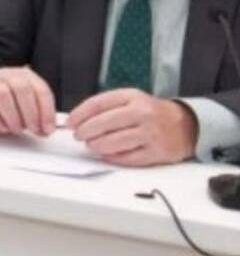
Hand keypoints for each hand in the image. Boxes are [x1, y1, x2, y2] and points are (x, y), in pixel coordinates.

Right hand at [0, 66, 56, 136]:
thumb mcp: (28, 104)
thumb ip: (39, 115)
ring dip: (12, 116)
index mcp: (26, 76)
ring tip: (16, 129)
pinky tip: (2, 127)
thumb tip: (46, 130)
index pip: (41, 90)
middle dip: (30, 113)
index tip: (47, 129)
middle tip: (32, 128)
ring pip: (1, 94)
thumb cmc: (11, 102)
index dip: (46, 112)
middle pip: (21, 88)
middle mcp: (7, 76)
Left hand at [67, 89, 197, 165]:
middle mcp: (142, 113)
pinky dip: (113, 157)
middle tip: (78, 136)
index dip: (79, 115)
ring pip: (113, 142)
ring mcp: (151, 133)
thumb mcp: (131, 100)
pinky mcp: (157, 152)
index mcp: (132, 97)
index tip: (69, 123)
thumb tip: (77, 121)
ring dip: (97, 146)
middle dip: (85, 131)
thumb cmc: (151, 113)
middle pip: (103, 123)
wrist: (186, 125)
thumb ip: (106, 107)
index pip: (98, 104)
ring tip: (91, 145)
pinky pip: (128, 158)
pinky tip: (106, 155)